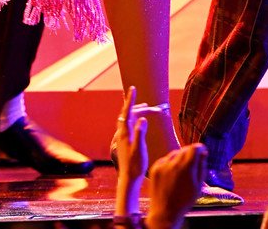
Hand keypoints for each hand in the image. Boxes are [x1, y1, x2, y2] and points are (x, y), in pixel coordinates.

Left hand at [113, 86, 147, 215]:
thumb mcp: (139, 148)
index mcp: (124, 132)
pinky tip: (137, 122)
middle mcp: (121, 132)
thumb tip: (142, 118)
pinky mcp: (124, 141)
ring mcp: (122, 137)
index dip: (130, 99)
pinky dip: (133, 119)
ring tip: (144, 108)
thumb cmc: (135, 165)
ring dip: (134, 112)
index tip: (133, 88)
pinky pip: (128, 125)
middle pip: (126, 114)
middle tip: (146, 103)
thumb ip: (140, 133)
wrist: (128, 178)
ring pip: (126, 119)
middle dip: (135, 105)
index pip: (127, 111)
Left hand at [147, 144, 206, 228]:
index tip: (202, 150)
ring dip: (180, 158)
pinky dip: (170, 163)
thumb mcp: (198, 186)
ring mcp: (163, 164)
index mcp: (186, 168)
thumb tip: (203, 152)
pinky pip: (165, 159)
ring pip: (174, 153)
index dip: (200, 148)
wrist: (165, 212)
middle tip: (193, 162)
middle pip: (185, 149)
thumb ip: (201, 167)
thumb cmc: (184, 201)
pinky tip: (172, 174)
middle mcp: (174, 163)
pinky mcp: (155, 167)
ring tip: (182, 172)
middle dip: (190, 153)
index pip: (194, 148)